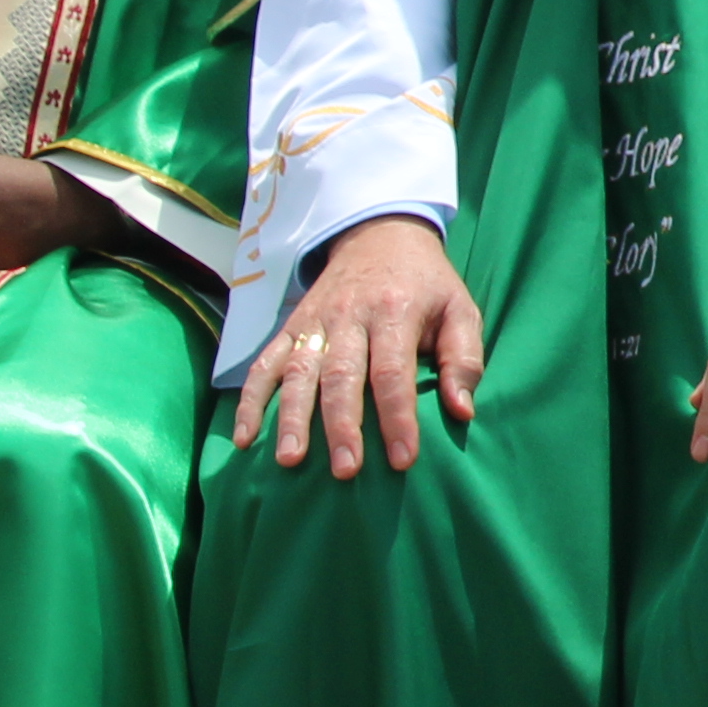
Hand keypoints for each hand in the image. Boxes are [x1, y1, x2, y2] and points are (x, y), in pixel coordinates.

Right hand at [235, 213, 484, 477]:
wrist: (380, 235)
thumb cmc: (426, 284)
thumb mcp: (460, 308)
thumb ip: (464, 358)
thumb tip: (462, 411)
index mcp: (395, 311)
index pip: (393, 371)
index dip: (398, 416)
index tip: (403, 459)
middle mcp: (349, 317)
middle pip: (342, 376)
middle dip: (342, 426)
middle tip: (345, 471)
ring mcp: (314, 323)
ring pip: (298, 374)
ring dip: (291, 418)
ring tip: (289, 460)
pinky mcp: (289, 329)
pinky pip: (264, 365)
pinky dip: (250, 401)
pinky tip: (243, 438)